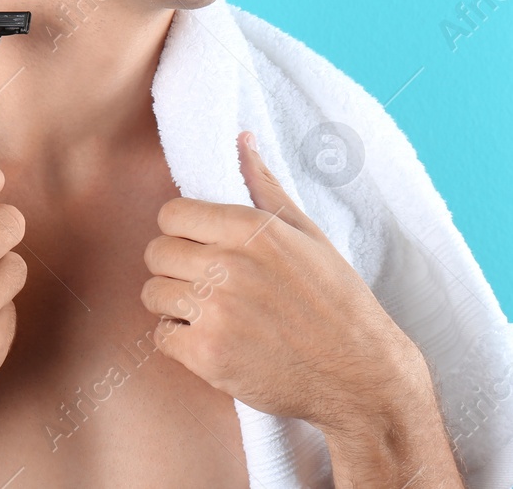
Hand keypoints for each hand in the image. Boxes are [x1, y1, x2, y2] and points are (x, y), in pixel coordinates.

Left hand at [141, 132, 445, 456]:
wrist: (359, 374)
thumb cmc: (336, 300)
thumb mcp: (307, 234)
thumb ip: (265, 186)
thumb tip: (242, 138)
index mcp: (250, 229)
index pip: (170, 214)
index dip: (181, 231)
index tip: (200, 247)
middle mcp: (228, 265)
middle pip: (155, 253)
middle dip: (174, 267)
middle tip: (204, 283)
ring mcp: (216, 312)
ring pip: (153, 294)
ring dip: (174, 304)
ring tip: (210, 312)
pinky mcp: (208, 356)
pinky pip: (162, 337)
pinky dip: (181, 341)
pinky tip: (213, 341)